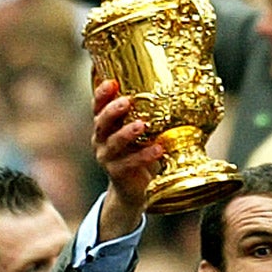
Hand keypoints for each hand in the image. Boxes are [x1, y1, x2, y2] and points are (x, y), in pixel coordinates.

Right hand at [93, 79, 163, 238]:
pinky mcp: (116, 173)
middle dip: (112, 111)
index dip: (102, 94)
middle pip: (101, 122)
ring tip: (142, 125)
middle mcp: (101, 139)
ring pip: (114, 143)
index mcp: (105, 125)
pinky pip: (128, 163)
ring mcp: (106, 157)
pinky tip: (158, 149)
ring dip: (127, 133)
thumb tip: (173, 91)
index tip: (112, 82)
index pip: (98, 106)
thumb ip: (145, 116)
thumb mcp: (140, 133)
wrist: (135, 189)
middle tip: (126, 101)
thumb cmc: (139, 153)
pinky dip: (144, 155)